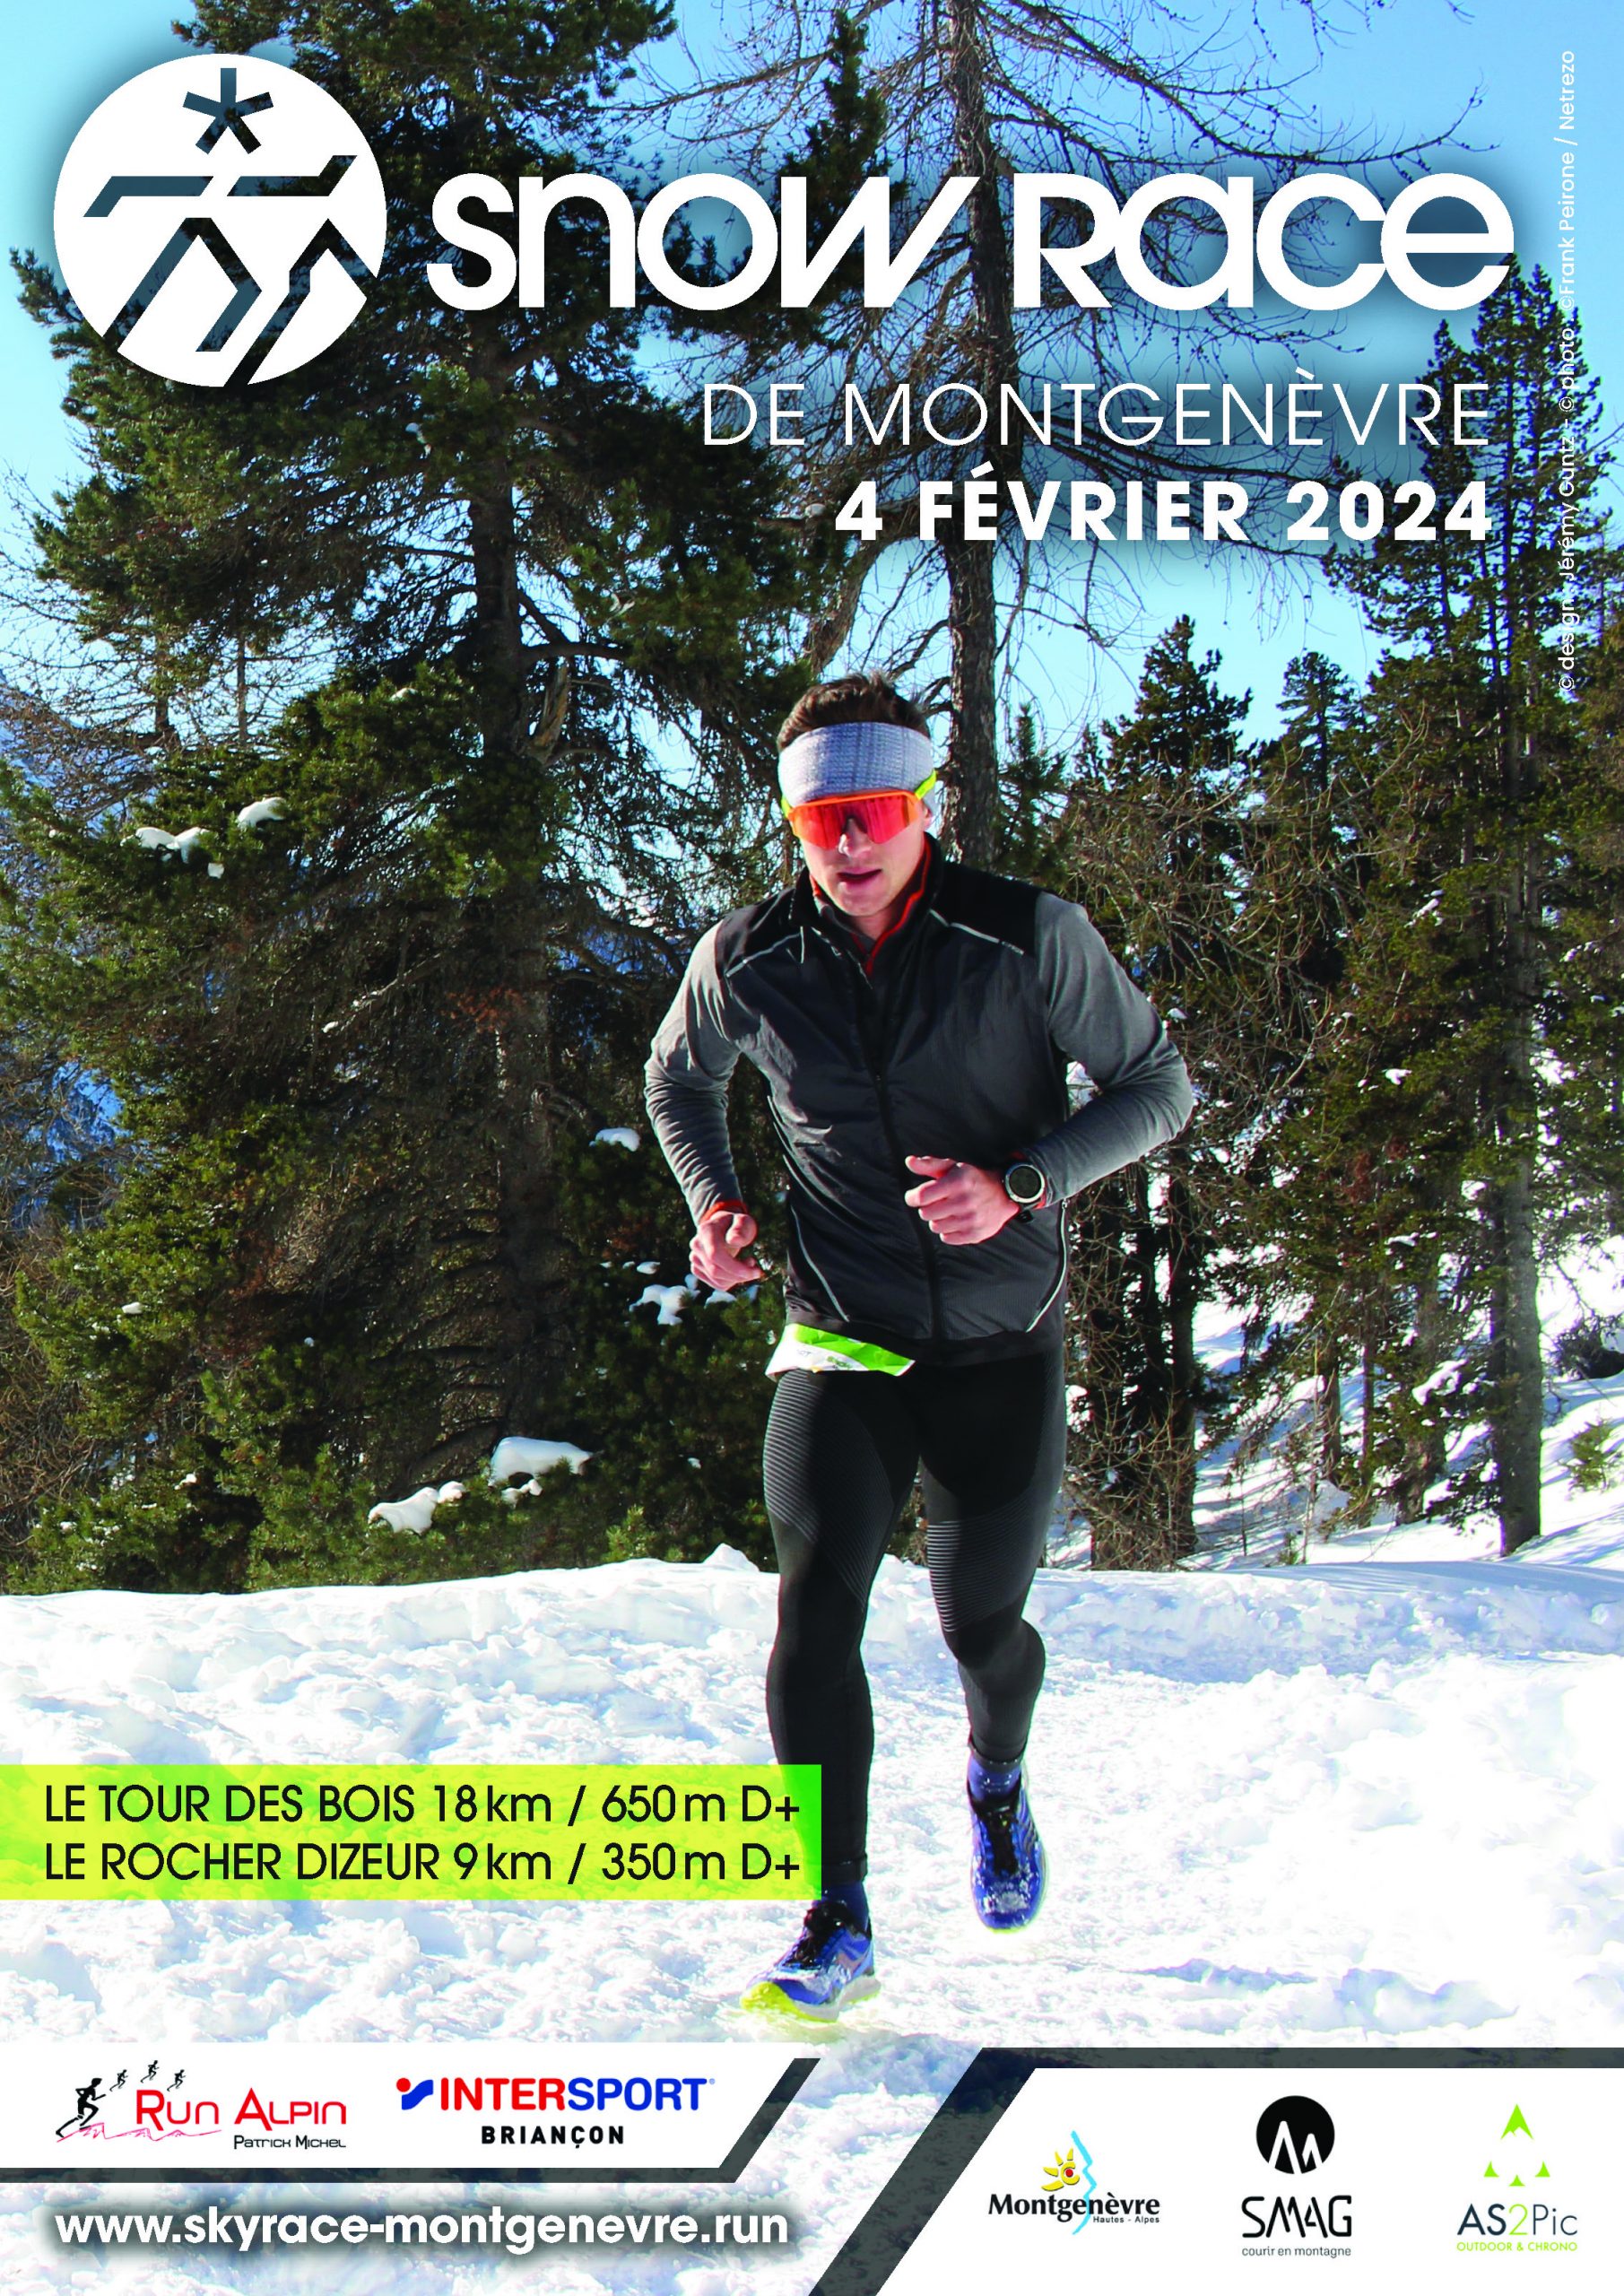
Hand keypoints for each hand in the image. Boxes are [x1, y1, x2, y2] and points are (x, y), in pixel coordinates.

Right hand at [690, 1205, 763, 1287]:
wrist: (723, 1227)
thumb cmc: (737, 1225)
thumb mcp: (744, 1222)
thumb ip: (741, 1229)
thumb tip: (734, 1240)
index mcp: (706, 1230)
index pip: (715, 1255)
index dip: (735, 1267)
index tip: (756, 1271)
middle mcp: (696, 1245)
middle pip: (716, 1271)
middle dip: (740, 1275)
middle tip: (757, 1270)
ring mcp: (695, 1258)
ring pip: (718, 1281)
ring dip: (738, 1278)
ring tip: (748, 1264)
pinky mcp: (697, 1269)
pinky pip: (717, 1284)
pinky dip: (732, 1281)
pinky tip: (738, 1270)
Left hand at [903, 1155, 1018, 1245]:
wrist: (1003, 1194)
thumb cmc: (972, 1179)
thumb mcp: (952, 1167)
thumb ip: (929, 1165)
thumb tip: (909, 1161)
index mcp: (958, 1182)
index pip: (922, 1196)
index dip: (912, 1198)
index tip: (913, 1197)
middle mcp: (965, 1201)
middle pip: (926, 1213)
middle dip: (928, 1207)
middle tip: (937, 1202)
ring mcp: (971, 1219)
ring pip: (935, 1227)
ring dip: (938, 1220)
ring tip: (949, 1211)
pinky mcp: (975, 1234)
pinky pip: (946, 1238)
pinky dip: (948, 1231)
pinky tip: (956, 1221)